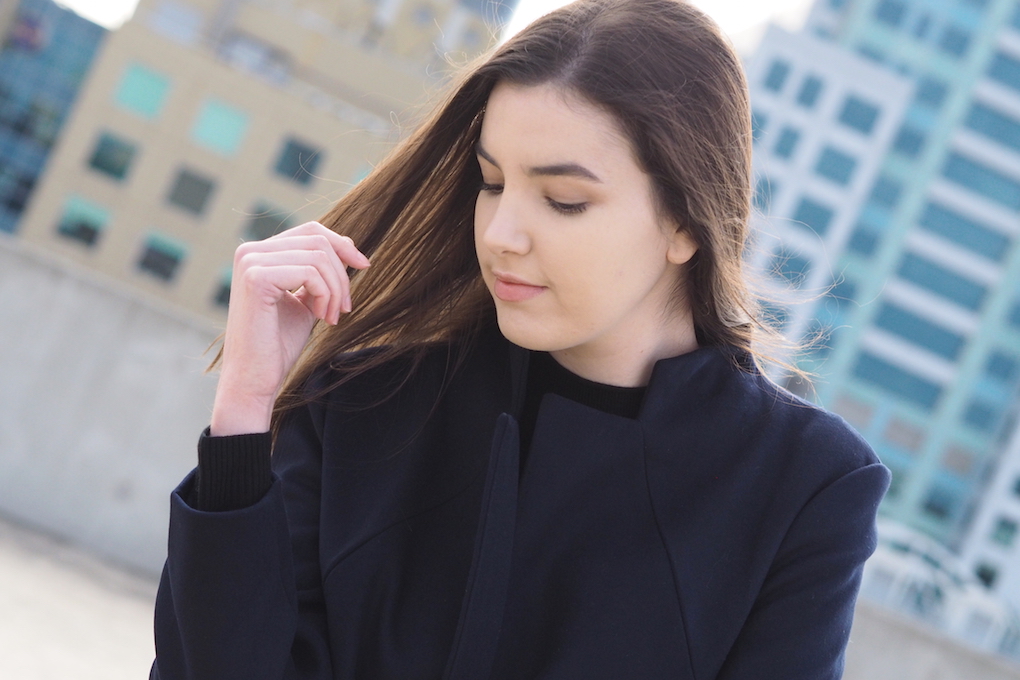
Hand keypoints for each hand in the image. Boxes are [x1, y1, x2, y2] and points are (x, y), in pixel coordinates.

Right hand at [210, 222, 369, 435]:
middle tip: (345, 308)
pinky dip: (326, 295)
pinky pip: (310, 272)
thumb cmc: (278, 344)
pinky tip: (322, 318)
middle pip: (318, 241)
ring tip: (332, 317)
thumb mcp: (305, 299)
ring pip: (318, 256)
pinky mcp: (256, 278)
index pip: (310, 231)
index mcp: (258, 253)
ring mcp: (250, 262)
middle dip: (341, 274)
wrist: (255, 378)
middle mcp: (249, 251)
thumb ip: (317, 273)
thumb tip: (347, 245)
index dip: (342, 245)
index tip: (364, 266)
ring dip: (336, 290)